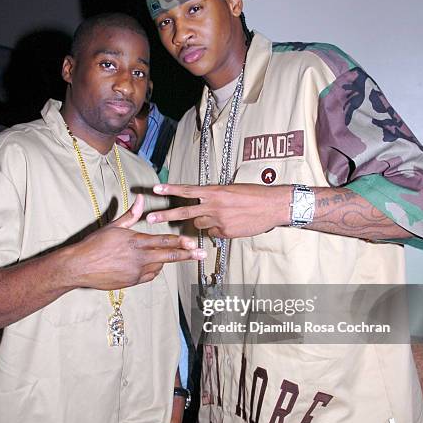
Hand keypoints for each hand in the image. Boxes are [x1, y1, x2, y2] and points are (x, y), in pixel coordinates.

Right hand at [67, 194, 205, 289]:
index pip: (163, 241)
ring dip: (165, 262)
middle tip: (201, 254)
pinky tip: (152, 265)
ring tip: (169, 257)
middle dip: (187, 255)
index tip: (193, 242)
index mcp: (135, 242)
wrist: (79, 267)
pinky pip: (149, 276)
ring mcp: (135, 272)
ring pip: (159, 267)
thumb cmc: (94, 244)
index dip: (180, 242)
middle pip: (168, 257)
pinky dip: (153, 270)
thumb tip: (140, 198)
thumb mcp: (113, 226)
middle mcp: (138, 258)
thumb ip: (131, 214)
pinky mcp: (131, 282)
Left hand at [147, 183, 290, 238]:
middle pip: (183, 212)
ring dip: (203, 222)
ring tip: (221, 216)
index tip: (155, 189)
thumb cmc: (254, 195)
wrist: (272, 205)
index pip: (187, 191)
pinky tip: (232, 224)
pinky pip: (214, 233)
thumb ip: (214, 197)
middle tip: (149, 218)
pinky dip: (218, 230)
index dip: (170, 190)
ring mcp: (218, 220)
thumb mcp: (231, 190)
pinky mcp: (225, 232)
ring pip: (199, 225)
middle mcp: (214, 205)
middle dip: (165, 215)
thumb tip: (203, 207)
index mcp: (215, 191)